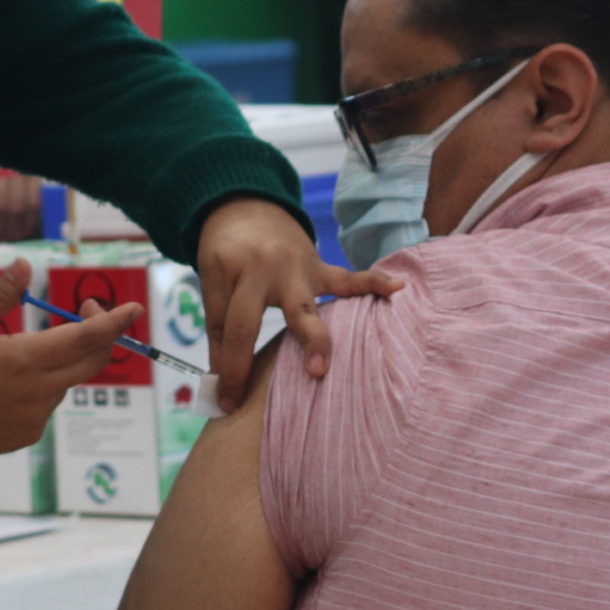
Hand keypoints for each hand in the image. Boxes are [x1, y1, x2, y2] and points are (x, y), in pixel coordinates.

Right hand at [0, 260, 140, 458]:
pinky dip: (42, 387)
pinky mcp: (27, 435)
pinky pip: (48, 404)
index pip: (84, 338)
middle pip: (91, 362)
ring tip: (16, 354)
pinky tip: (6, 384)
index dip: (114, 321)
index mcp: (22, 359)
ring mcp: (34, 418)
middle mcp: (37, 392)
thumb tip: (25, 266)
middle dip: (100, 335)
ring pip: (66, 382)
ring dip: (60, 362)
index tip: (135, 307)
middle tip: (85, 312)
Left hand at [194, 197, 395, 412]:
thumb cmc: (227, 252)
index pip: (229, 328)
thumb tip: (221, 380)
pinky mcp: (319, 268)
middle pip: (257, 316)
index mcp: (230, 271)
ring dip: (315, 340)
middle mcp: (263, 270)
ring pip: (307, 307)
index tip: (227, 403)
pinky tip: (398, 289)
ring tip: (322, 368)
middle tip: (262, 391)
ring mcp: (296, 269)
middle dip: (248, 357)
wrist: (247, 205)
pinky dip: (373, 284)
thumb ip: (219, 327)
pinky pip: (348, 279)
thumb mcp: (211, 279)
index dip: (227, 368)